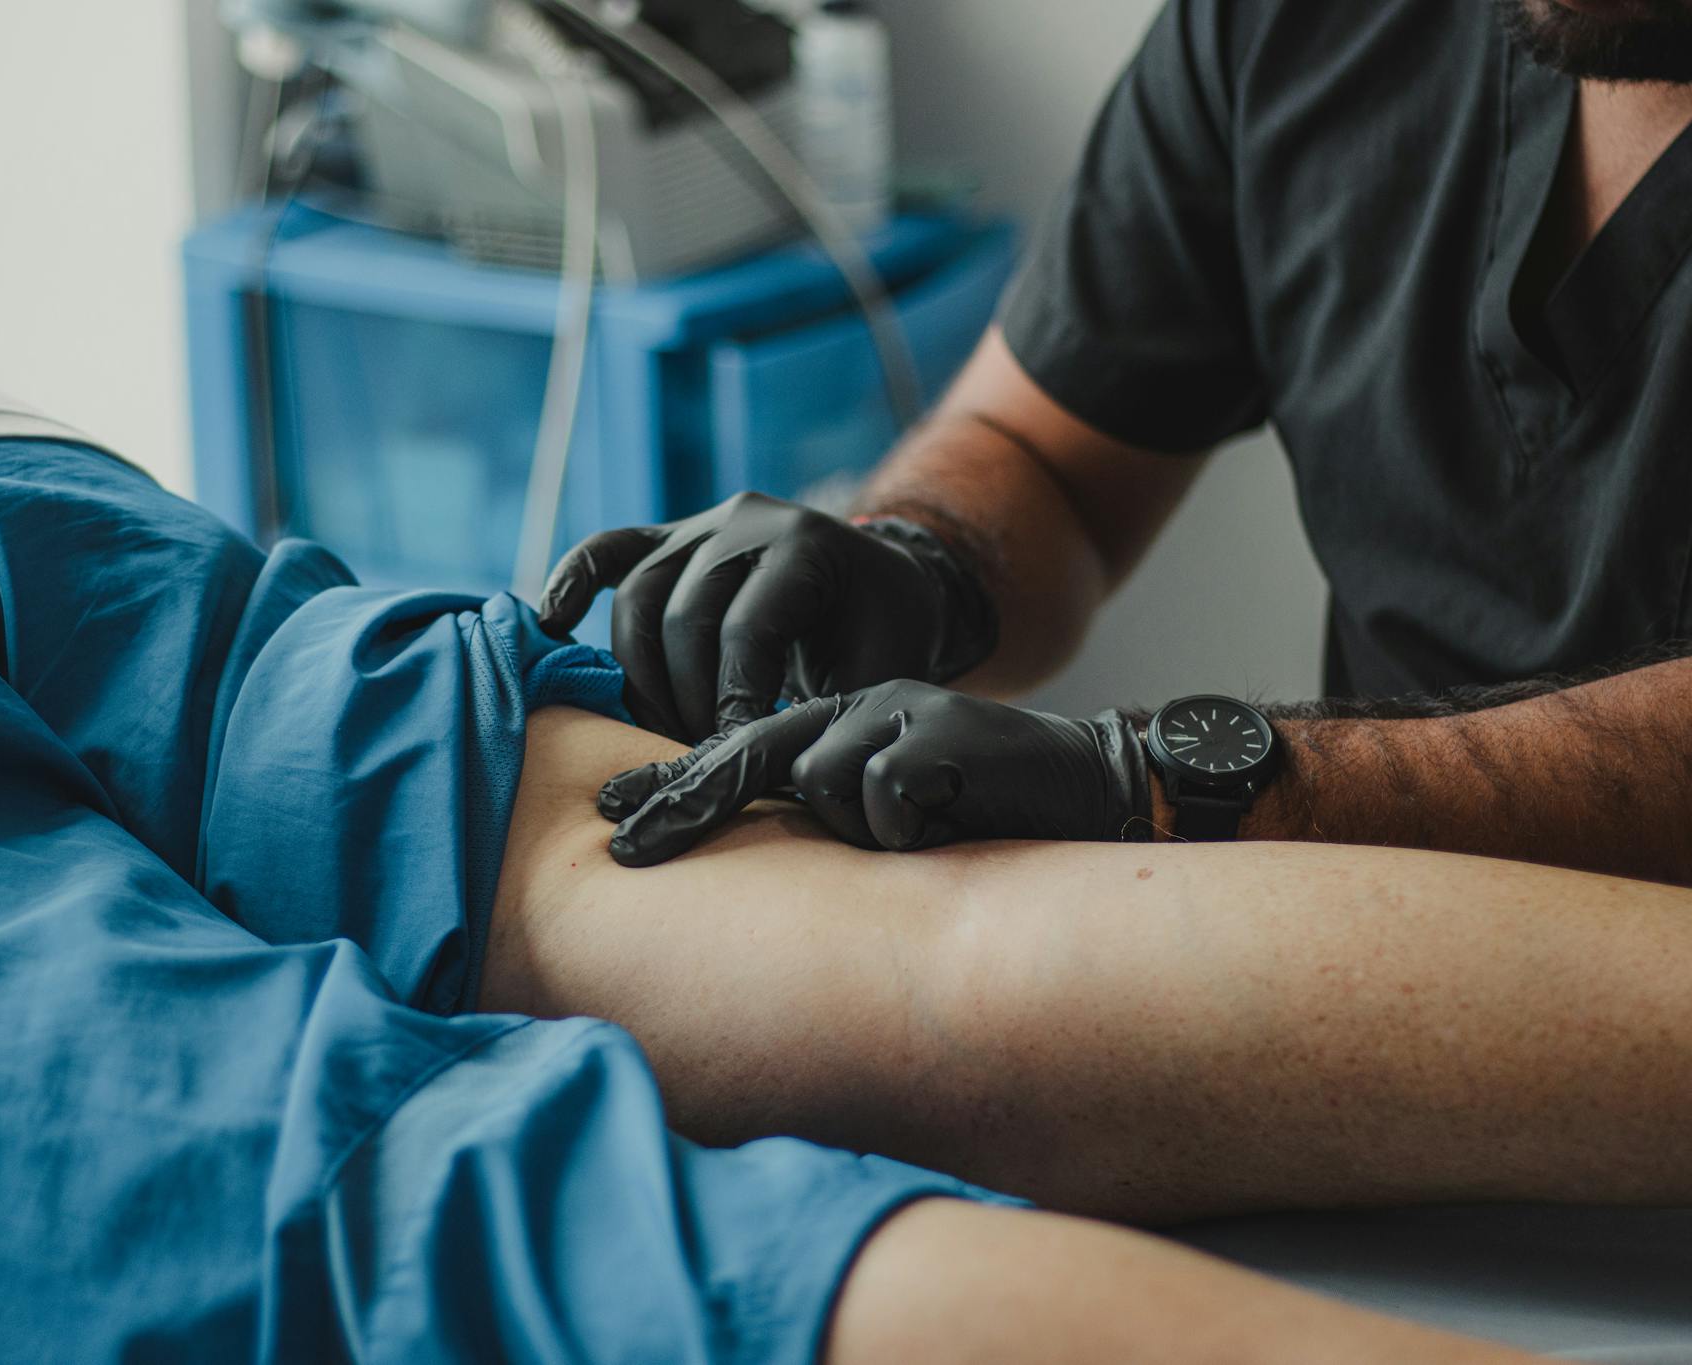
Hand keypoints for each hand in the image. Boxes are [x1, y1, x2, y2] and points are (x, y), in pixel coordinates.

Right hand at [537, 493, 997, 742]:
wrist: (882, 581)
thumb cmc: (886, 634)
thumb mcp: (881, 669)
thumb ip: (829, 710)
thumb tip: (772, 770)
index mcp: (804, 544)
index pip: (746, 626)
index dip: (734, 698)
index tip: (734, 752)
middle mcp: (744, 521)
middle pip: (683, 615)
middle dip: (686, 698)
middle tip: (700, 753)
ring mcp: (699, 525)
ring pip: (638, 597)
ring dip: (639, 676)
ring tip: (660, 732)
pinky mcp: (666, 536)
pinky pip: (607, 550)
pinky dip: (572, 581)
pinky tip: (550, 623)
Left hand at [595, 680, 1152, 866]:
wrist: (1083, 784)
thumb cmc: (976, 811)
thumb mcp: (885, 808)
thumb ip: (821, 815)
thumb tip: (738, 852)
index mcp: (837, 720)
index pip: (736, 748)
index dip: (673, 785)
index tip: (609, 818)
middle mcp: (856, 707)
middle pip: (749, 754)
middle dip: (684, 806)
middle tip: (622, 850)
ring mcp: (898, 714)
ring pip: (821, 785)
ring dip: (861, 829)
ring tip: (920, 833)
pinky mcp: (939, 733)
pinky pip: (883, 796)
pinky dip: (907, 824)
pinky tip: (947, 819)